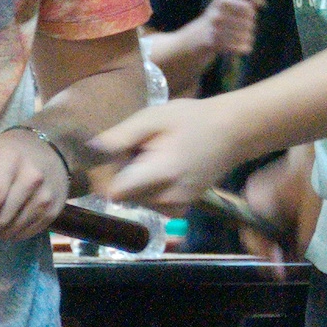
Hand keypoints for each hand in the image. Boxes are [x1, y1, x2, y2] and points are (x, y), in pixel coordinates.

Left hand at [0, 128, 69, 240]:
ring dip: (0, 233)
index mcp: (9, 160)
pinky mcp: (55, 208)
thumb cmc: (7, 153)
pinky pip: (31, 231)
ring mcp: (47, 194)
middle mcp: (32, 177)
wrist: (48, 147)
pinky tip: (8, 227)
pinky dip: (16, 234)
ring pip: (17, 227)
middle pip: (4, 216)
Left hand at [90, 98, 256, 213]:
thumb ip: (121, 136)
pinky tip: (162, 170)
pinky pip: (151, 204)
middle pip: (123, 197)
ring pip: (136, 202)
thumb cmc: (192, 119)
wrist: (234, 132)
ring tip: (152, 157)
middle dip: (121, 176)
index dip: (105, 177)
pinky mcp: (181, 209)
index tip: (110, 159)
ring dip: (135, 183)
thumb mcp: (153, 117)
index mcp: (160, 175)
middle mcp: (168, 199)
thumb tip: (91, 149)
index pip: (114, 193)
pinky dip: (149, 190)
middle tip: (137, 150)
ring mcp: (177, 207)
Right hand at [190, 0, 262, 58]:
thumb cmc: (220, 17)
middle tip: (247, 29)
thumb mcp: (229, 3)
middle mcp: (216, 15)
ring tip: (247, 38)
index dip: (251, 14)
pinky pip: (240, 48)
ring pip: (245, 37)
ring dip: (249, 38)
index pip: (248, 9)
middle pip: (248, 23)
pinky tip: (243, 47)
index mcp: (220, 1)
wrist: (199, 35)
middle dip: (250, 27)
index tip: (247, 17)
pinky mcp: (216, 45)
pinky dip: (244, 48)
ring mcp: (215, 31)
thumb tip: (262, 3)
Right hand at [238, 145, 319, 260]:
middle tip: (283, 263)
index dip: (266, 258)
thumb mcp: (310, 218)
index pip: (253, 239)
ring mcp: (254, 189)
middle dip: (269, 248)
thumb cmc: (314, 183)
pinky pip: (264, 210)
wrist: (319, 152)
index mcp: (255, 204)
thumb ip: (300, 243)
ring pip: (258, 222)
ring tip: (288, 248)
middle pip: (253, 231)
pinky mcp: (264, 184)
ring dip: (272, 236)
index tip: (278, 272)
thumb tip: (294, 259)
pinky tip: (288, 230)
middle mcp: (249, 197)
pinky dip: (274, 223)